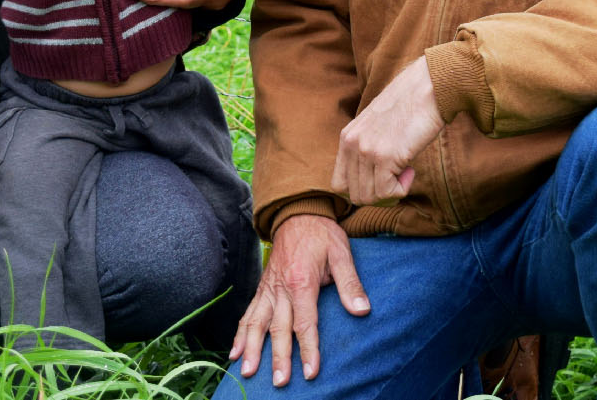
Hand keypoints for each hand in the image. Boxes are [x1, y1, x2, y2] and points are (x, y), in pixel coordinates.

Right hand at [228, 214, 368, 385]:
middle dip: (278, 357)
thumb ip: (350, 282)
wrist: (297, 213)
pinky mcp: (262, 289)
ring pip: (257, 323)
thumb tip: (362, 310)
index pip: (305, 322)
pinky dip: (240, 333)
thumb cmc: (321, 234)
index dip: (308, 348)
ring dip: (251, 348)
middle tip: (279, 382)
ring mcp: (268, 289)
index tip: (310, 372)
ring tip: (246, 372)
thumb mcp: (341, 252)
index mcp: (301, 281)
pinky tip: (234, 352)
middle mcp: (280, 288)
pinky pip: (248, 313)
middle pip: (278, 328)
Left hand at [331, 57, 444, 204]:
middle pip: (355, 195)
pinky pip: (387, 192)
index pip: (339, 185)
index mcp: (346, 137)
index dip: (361, 190)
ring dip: (391, 192)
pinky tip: (410, 170)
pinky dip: (401, 189)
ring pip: (370, 197)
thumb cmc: (409, 108)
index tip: (381, 181)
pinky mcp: (385, 156)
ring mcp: (366, 150)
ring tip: (405, 171)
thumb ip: (366, 148)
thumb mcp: (376, 127)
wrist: (427, 88)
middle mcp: (351, 144)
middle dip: (379, 195)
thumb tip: (369, 184)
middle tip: (397, 177)